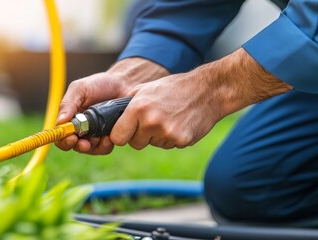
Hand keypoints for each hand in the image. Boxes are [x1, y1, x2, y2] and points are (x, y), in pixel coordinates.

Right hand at [55, 58, 168, 153]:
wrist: (124, 84)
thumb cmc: (99, 84)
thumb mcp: (80, 89)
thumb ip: (68, 104)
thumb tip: (59, 122)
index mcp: (70, 118)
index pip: (60, 135)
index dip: (63, 140)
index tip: (71, 138)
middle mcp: (81, 129)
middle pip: (74, 146)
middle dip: (79, 146)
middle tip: (86, 143)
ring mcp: (95, 135)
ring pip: (91, 149)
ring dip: (95, 146)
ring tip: (103, 136)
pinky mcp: (110, 137)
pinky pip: (105, 148)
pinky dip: (107, 144)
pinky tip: (110, 135)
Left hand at [110, 48, 292, 149]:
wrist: (207, 91)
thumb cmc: (173, 88)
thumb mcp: (145, 89)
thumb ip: (127, 105)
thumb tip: (110, 119)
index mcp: (138, 108)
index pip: (117, 138)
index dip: (121, 134)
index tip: (127, 131)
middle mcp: (151, 122)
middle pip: (135, 144)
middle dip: (141, 136)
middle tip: (153, 121)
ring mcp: (167, 133)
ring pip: (153, 145)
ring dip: (158, 136)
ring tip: (169, 118)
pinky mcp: (181, 141)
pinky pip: (169, 146)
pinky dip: (172, 138)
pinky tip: (179, 123)